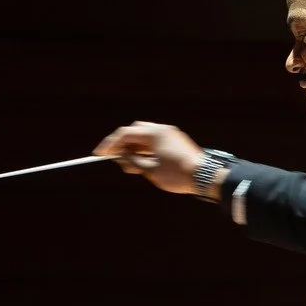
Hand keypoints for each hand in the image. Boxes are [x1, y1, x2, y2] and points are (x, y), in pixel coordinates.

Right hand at [93, 122, 213, 197]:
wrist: (206, 176)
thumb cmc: (177, 174)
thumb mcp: (150, 170)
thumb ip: (132, 161)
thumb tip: (120, 157)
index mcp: (154, 133)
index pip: (125, 134)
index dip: (110, 144)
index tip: (99, 154)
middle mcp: (162, 129)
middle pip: (134, 130)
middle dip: (122, 143)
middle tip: (115, 158)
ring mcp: (170, 134)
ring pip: (144, 135)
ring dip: (134, 147)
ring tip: (129, 164)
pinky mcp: (175, 141)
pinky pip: (154, 140)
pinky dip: (144, 148)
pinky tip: (141, 161)